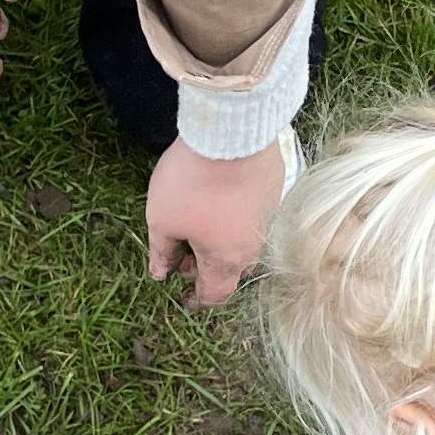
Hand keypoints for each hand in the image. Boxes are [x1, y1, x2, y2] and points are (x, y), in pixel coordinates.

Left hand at [146, 135, 287, 304]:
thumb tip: (161, 274)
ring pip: (244, 240)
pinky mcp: (273, 190)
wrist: (231, 135)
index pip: (215, 295)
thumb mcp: (162, 220)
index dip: (198, 299)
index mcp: (224, 261)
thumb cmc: (192, 183)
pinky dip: (235, 212)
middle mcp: (252, 245)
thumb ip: (161, 251)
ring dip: (221, 238)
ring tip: (198, 219)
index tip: (186, 297)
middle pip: (231, 269)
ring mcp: (267, 217)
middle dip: (207, 266)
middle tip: (183, 250)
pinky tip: (219, 193)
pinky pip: (253, 212)